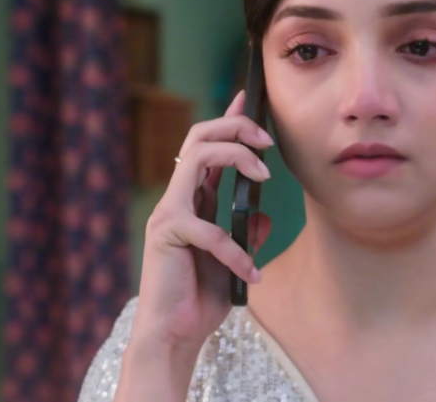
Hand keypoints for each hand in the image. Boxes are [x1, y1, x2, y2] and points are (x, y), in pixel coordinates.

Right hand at [129, 89, 273, 351]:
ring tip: (266, 177)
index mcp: (192, 201)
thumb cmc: (201, 299)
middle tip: (268, 142)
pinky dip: (237, 251)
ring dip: (238, 158)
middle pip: (199, 136)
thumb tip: (265, 214)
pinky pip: (211, 228)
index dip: (229, 120)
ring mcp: (169, 213)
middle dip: (237, 128)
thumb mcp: (236, 261)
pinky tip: (252, 274)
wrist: (175, 335)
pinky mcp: (167, 234)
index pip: (208, 147)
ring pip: (199, 156)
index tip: (250, 99)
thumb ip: (247, 235)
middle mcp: (177, 199)